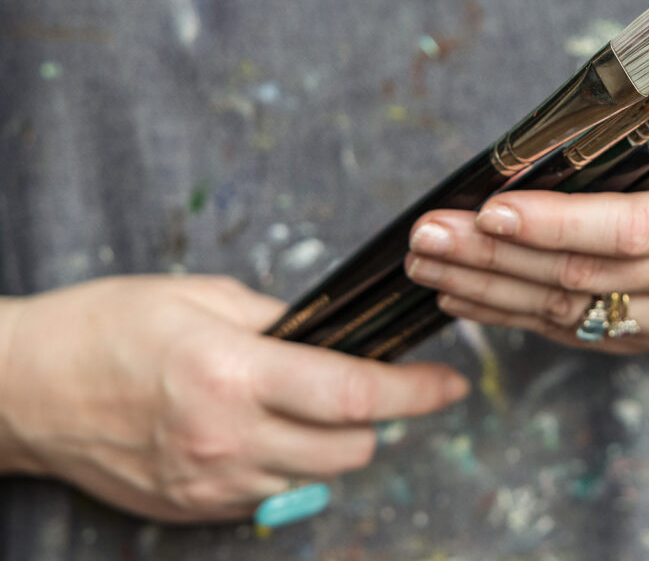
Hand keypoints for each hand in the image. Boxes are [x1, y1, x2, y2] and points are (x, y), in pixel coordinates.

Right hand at [0, 275, 467, 521]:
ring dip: (330, 445)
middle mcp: (226, 437)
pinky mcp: (194, 508)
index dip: (415, 391)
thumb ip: (280, 321)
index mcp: (231, 371)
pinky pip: (273, 494)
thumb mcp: (200, 297)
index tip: (450, 382)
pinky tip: (256, 432)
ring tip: (299, 406)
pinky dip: (285, 466)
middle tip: (358, 386)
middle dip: (375, 419)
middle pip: (352, 449)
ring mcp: (211, 482)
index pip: (354, 395)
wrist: (26, 389)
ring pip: (319, 477)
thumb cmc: (107, 327)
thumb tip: (334, 339)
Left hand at [405, 135, 648, 369]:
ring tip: (425, 263)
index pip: (629, 228)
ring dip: (486, 288)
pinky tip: (459, 293)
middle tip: (427, 235)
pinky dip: (505, 313)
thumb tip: (535, 124)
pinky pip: (564, 332)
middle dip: (494, 257)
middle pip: (581, 275)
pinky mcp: (642, 341)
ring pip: (564, 312)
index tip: (489, 211)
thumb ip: (626, 118)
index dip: (557, 224)